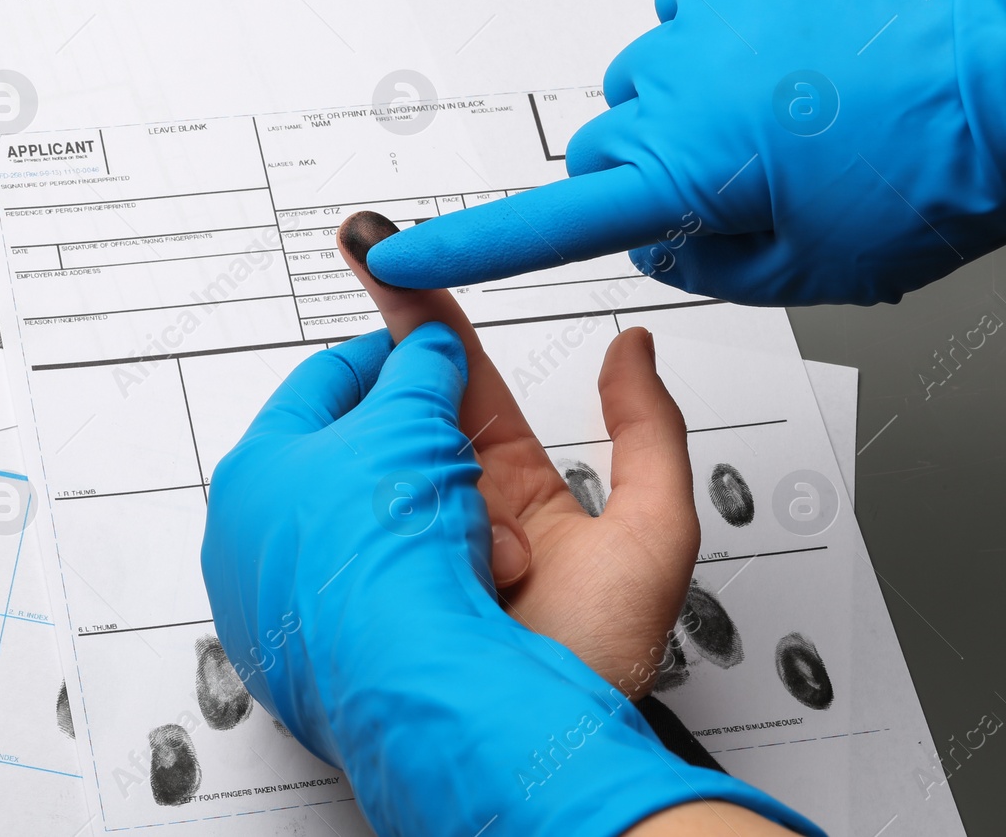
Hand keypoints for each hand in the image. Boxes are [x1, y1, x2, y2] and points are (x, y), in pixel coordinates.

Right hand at [200, 306, 821, 835]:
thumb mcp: (653, 534)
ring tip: (415, 449)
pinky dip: (368, 501)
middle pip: (409, 407)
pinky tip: (386, 502)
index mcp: (519, 488)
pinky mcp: (368, 573)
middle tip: (364, 264)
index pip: (464, 381)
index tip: (398, 262)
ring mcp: (407, 538)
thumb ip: (648, 434)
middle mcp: (455, 509)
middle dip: (387, 349)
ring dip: (387, 440)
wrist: (537, 747)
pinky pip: (356, 517)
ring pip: (380, 460)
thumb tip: (636, 348)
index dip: (430, 321)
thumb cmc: (594, 660)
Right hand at [364, 0, 1005, 304]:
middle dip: (650, 173)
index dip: (460, 246)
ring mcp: (700, 20)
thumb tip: (660, 241)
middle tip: (736, 185)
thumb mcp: (813, 268)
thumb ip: (706, 268)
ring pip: (647, 83)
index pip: (542, 224)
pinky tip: (776, 63)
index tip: (395, 253)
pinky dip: (713, 46)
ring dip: (689, 107)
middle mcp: (671, 87)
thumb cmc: (939, 172)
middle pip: (604, 148)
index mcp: (680, 172)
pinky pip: (684, 16)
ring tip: (782, 117)